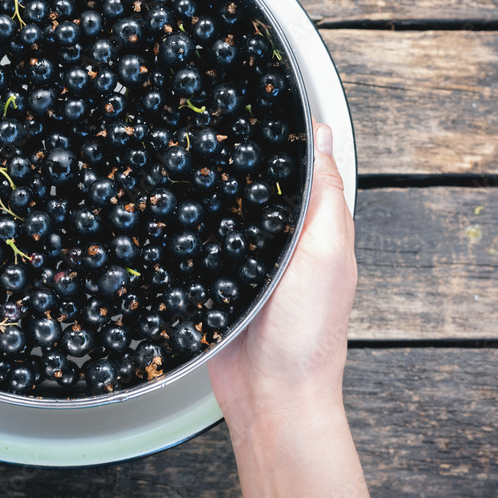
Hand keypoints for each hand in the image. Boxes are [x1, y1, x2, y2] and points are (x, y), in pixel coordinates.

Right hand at [208, 122, 370, 497]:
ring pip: (226, 215)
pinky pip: (203, 247)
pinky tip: (172, 213)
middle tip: (210, 123)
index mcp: (318, 231)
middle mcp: (283, 245)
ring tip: (184, 157)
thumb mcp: (326, 253)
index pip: (303, 169)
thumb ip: (324, 196)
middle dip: (240, 161)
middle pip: (260, 189)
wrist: (269, 396)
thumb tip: (322, 136)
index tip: (260, 101)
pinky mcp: (217, 284)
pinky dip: (191, 230)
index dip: (286, 136)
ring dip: (210, 194)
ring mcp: (248, 265)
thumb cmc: (308, 335)